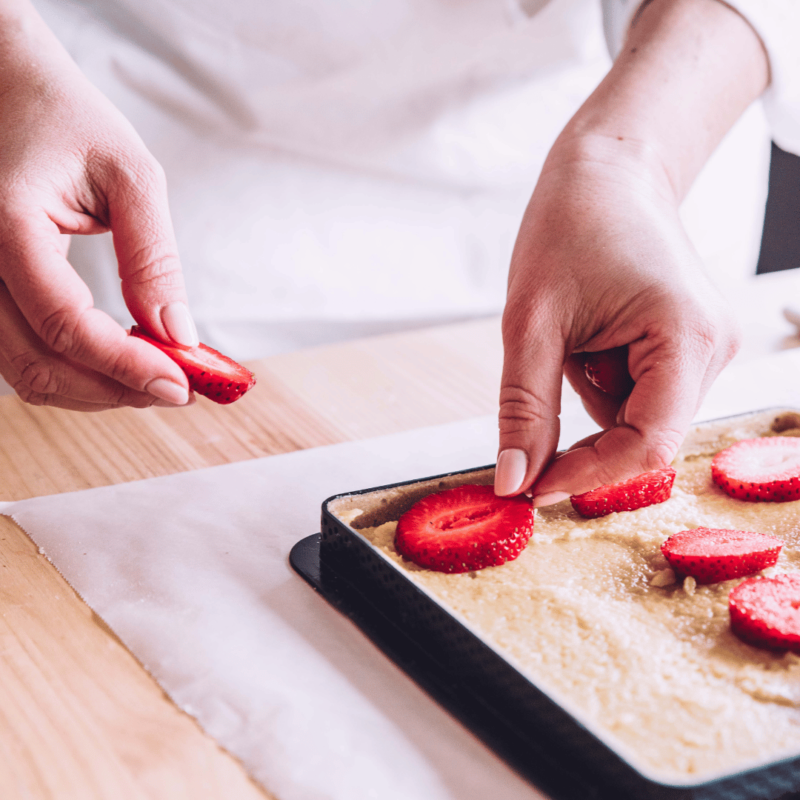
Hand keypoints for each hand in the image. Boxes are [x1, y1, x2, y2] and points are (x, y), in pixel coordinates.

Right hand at [0, 1, 196, 410]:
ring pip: (23, 370)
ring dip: (92, 389)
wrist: (6, 87)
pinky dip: (69, 370)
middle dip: (113, 389)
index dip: (126, 365)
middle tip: (175, 388)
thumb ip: (153, 258)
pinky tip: (113, 360)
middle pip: (38, 363)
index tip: (180, 385)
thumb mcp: (129, 175)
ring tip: (152, 376)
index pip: (65, 324)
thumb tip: (177, 334)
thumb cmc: (67, 118)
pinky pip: (16, 353)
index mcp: (4, 223)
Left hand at [494, 0, 767, 500]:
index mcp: (685, 337)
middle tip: (541, 384)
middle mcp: (712, 348)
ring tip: (574, 330)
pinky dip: (602, 378)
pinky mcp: (690, 343)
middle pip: (644, 435)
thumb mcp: (530, 322)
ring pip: (635, 415)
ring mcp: (707, 346)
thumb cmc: (571, 224)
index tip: (533, 485)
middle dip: (584, 429)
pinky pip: (639, 390)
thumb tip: (514, 481)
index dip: (588, 474)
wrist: (609, 169)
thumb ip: (524, 409)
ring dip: (589, 392)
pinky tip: (592, 331)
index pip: (647, 445)